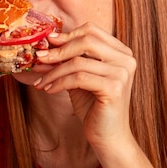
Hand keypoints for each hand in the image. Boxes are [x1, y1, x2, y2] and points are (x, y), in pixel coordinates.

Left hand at [33, 22, 136, 150]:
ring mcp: (122, 73)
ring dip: (54, 71)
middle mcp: (126, 59)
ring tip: (41, 81)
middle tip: (40, 59)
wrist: (108, 136)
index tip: (48, 43)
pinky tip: (49, 90)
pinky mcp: (114, 88)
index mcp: (121, 52)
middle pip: (86, 40)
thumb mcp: (79, 77)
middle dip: (59, 50)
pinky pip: (78, 78)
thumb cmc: (93, 106)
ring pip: (78, 62)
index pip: (92, 30)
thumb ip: (68, 60)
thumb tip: (45, 46)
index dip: (68, 35)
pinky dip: (59, 82)